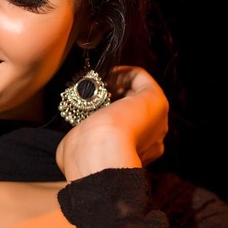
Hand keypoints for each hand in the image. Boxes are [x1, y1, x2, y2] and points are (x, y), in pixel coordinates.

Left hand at [55, 65, 168, 181]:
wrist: (100, 154)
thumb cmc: (89, 155)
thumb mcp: (85, 151)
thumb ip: (84, 146)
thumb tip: (71, 143)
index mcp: (138, 155)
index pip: (127, 130)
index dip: (110, 114)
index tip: (90, 105)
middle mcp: (153, 139)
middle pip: (135, 111)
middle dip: (115, 97)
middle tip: (95, 90)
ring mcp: (157, 119)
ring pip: (138, 94)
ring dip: (119, 84)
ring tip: (100, 81)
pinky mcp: (155, 100)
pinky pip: (140, 78)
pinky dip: (124, 72)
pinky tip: (107, 73)